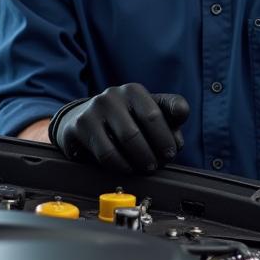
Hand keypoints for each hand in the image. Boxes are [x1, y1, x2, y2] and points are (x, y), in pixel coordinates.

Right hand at [48, 83, 188, 172]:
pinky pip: (106, 153)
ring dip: (139, 161)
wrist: (82, 120)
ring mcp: (96, 107)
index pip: (157, 114)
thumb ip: (169, 121)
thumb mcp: (146, 114)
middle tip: (156, 165)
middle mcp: (115, 94)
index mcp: (134, 91)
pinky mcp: (81, 124)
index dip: (167, 137)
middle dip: (154, 152)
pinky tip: (125, 167)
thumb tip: (177, 141)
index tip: (172, 152)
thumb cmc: (122, 120)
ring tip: (142, 168)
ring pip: (126, 140)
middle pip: (143, 128)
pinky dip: (120, 165)